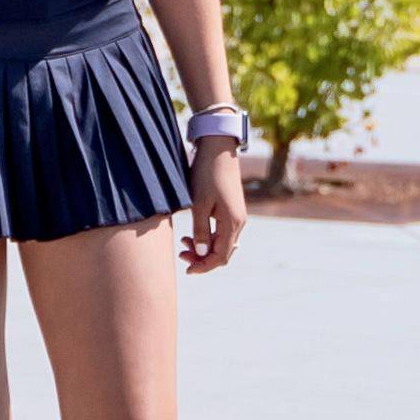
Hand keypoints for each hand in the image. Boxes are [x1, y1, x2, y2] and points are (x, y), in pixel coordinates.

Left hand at [180, 138, 247, 274]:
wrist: (218, 149)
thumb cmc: (206, 175)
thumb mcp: (199, 204)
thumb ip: (200, 230)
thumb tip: (201, 254)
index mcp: (232, 223)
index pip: (221, 257)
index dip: (204, 267)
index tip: (187, 269)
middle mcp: (238, 223)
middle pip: (223, 252)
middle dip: (202, 258)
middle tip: (181, 254)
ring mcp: (236, 216)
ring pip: (222, 242)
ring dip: (204, 247)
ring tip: (184, 242)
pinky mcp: (231, 209)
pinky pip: (222, 232)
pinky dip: (208, 237)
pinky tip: (193, 233)